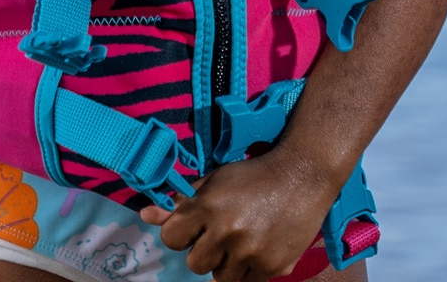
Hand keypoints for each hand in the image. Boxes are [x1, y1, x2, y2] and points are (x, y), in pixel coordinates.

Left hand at [141, 150, 339, 281]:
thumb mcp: (216, 181)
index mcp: (209, 206)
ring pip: (220, 277)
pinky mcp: (271, 267)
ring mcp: (250, 252)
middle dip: (206, 250)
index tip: (195, 226)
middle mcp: (226, 231)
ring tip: (244, 238)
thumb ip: (180, 201)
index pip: (171, 238)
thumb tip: (144, 215)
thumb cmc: (254, 175)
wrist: (302, 175)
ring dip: (228, 262)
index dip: (181, 233)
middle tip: (224, 231)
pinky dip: (249, 270)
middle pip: (195, 263)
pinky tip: (259, 246)